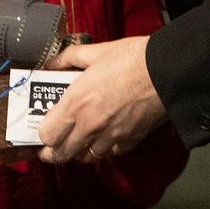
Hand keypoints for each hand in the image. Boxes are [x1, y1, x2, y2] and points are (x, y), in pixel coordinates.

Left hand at [37, 36, 167, 163]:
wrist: (167, 71)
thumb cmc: (131, 58)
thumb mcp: (96, 51)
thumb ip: (69, 58)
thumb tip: (51, 64)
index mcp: (76, 104)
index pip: (47, 135)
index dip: (42, 135)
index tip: (44, 130)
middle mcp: (89, 126)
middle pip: (61, 154)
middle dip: (54, 152)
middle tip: (53, 146)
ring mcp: (109, 137)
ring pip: (85, 157)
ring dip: (79, 151)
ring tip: (79, 141)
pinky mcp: (129, 142)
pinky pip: (109, 154)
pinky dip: (103, 149)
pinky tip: (104, 138)